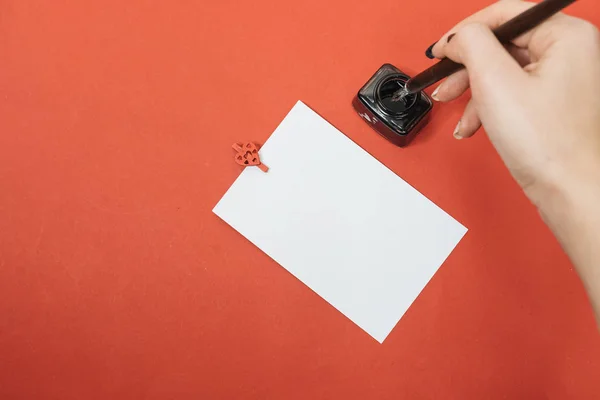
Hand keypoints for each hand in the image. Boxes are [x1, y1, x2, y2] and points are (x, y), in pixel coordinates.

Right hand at [429, 0, 599, 208]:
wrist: (570, 190)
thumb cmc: (547, 144)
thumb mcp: (495, 82)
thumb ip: (471, 45)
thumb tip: (458, 37)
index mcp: (565, 35)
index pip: (504, 14)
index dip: (465, 31)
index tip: (441, 50)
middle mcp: (568, 52)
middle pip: (502, 44)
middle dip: (466, 67)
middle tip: (443, 83)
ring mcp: (562, 78)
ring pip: (502, 70)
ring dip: (472, 90)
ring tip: (454, 110)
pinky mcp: (552, 103)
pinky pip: (511, 92)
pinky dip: (487, 106)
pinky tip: (473, 125)